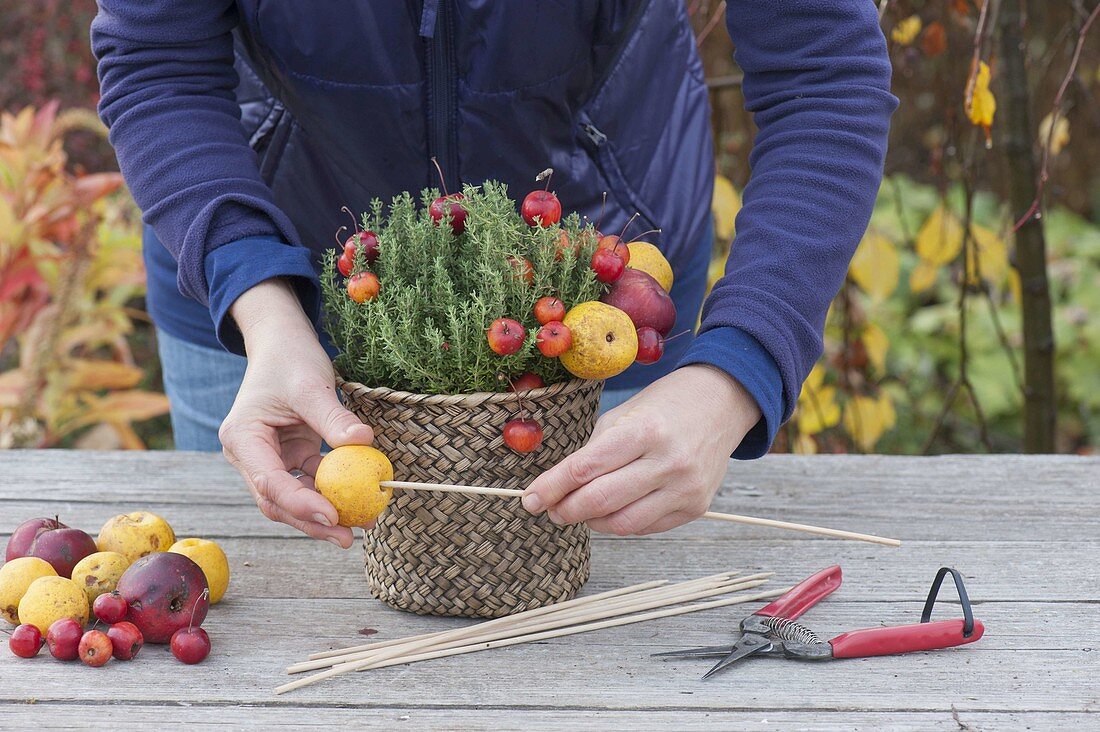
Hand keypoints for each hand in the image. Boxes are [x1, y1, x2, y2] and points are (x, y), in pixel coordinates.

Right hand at [218, 279, 374, 547]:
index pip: (270, 483)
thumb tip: (363, 442)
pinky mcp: (291, 457)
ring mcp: (270, 459)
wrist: (283, 342)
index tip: (334, 517)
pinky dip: (334, 491)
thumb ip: (333, 416)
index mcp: (243, 439)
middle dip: (313, 522)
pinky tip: (362, 500)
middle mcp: (250, 456)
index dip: (301, 504)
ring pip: (295, 498)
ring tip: (365, 522)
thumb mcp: (311, 384)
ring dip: (327, 511)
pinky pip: (311, 482)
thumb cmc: (290, 358)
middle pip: (278, 502)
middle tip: (349, 537)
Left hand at [521, 365, 760, 534]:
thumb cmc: (664, 405)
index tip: (530, 498)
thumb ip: (591, 453)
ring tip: (578, 511)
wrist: (722, 403)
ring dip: (590, 522)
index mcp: (644, 431)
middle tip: (550, 508)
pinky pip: (646, 526)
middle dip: (566, 509)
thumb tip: (556, 489)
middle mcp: (668, 462)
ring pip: (622, 524)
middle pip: (600, 501)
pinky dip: (620, 522)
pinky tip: (611, 510)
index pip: (584, 469)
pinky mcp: (695, 506)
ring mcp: (685, 488)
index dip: (551, 487)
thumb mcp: (621, 415)